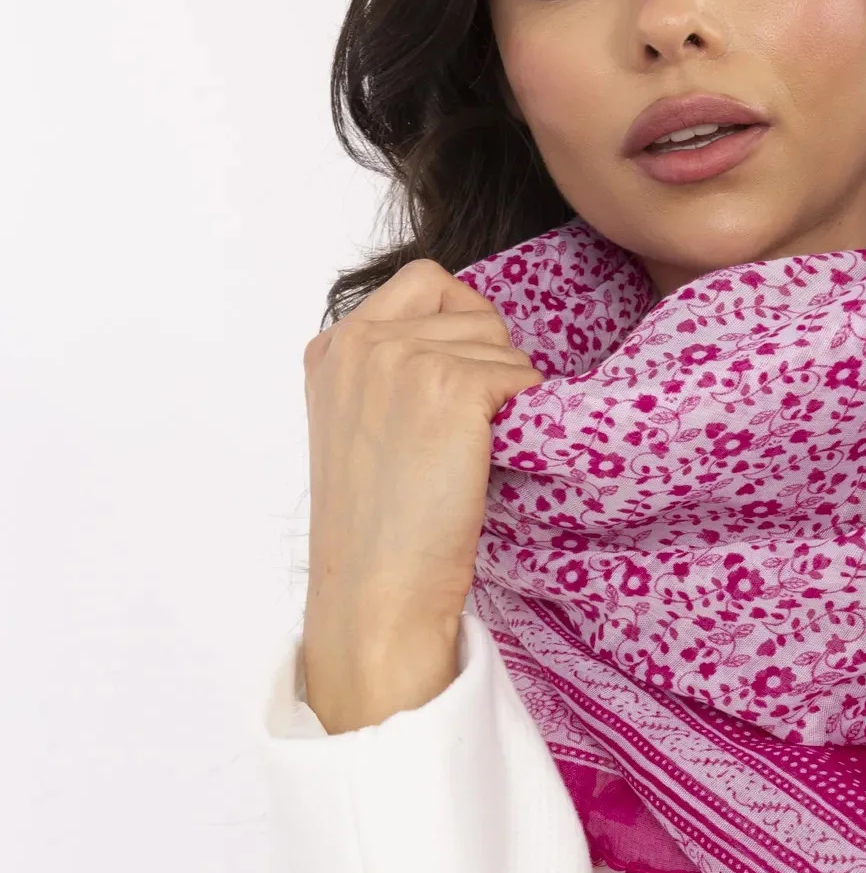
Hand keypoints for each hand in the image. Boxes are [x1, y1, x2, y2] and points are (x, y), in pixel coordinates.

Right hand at [301, 258, 542, 731]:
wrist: (377, 591)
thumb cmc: (379, 528)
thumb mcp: (359, 428)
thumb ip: (390, 372)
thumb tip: (470, 336)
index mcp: (331, 348)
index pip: (424, 281)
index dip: (460, 325)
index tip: (460, 388)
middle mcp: (360, 340)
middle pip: (471, 308)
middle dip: (489, 360)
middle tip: (467, 433)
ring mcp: (403, 358)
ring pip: (502, 344)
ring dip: (507, 395)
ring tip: (469, 457)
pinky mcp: (451, 386)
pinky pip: (522, 377)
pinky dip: (526, 415)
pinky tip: (492, 460)